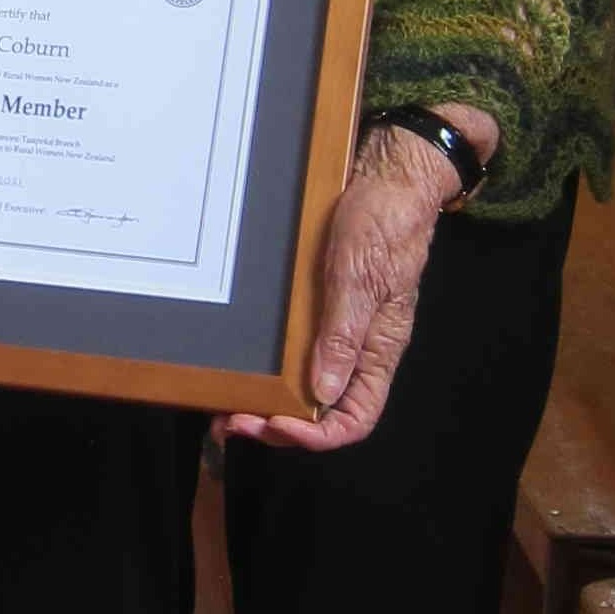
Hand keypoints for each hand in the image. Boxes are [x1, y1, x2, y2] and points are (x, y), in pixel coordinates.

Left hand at [210, 102, 497, 452]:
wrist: (387, 176)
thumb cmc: (382, 223)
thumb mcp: (360, 275)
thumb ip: (344, 334)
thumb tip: (322, 394)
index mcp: (378, 350)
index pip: (353, 420)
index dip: (314, 436)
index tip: (270, 423)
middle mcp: (359, 348)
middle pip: (323, 412)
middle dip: (278, 425)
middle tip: (230, 421)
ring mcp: (339, 327)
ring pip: (306, 387)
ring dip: (269, 401)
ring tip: (227, 404)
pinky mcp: (323, 306)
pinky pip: (298, 351)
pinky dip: (272, 368)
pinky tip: (246, 364)